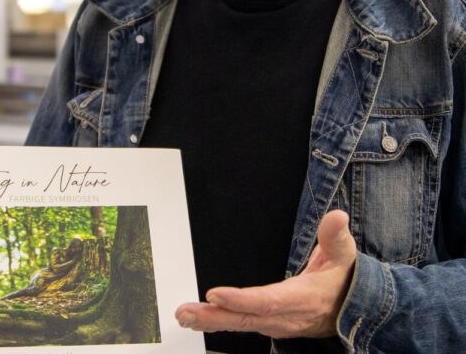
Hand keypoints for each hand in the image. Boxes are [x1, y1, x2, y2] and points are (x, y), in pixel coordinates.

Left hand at [175, 209, 355, 338]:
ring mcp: (278, 324)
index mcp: (303, 298)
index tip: (215, 294)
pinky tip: (201, 318)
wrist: (354, 309)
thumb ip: (336, 236)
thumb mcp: (343, 254)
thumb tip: (337, 216)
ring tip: (185, 315)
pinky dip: (220, 321)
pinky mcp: (271, 324)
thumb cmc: (343, 279)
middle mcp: (287, 316)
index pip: (268, 301)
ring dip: (212, 320)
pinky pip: (243, 324)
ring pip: (241, 324)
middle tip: (185, 312)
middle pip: (247, 318)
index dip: (241, 300)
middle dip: (215, 316)